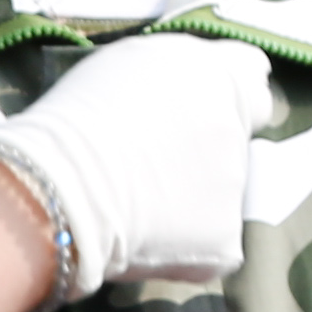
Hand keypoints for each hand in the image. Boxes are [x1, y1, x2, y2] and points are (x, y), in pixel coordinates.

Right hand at [0, 30, 275, 300]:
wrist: (61, 185)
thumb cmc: (74, 120)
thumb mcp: (127, 68)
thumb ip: (170, 78)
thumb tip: (176, 99)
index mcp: (216, 71)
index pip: (250, 74)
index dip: (227, 94)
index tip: (198, 110)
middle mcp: (236, 122)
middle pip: (235, 135)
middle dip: (206, 147)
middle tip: (160, 163)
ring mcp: (236, 182)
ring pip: (219, 192)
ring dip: (190, 196)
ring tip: (136, 202)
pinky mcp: (226, 236)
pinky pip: (207, 242)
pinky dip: (182, 244)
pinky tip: (141, 237)